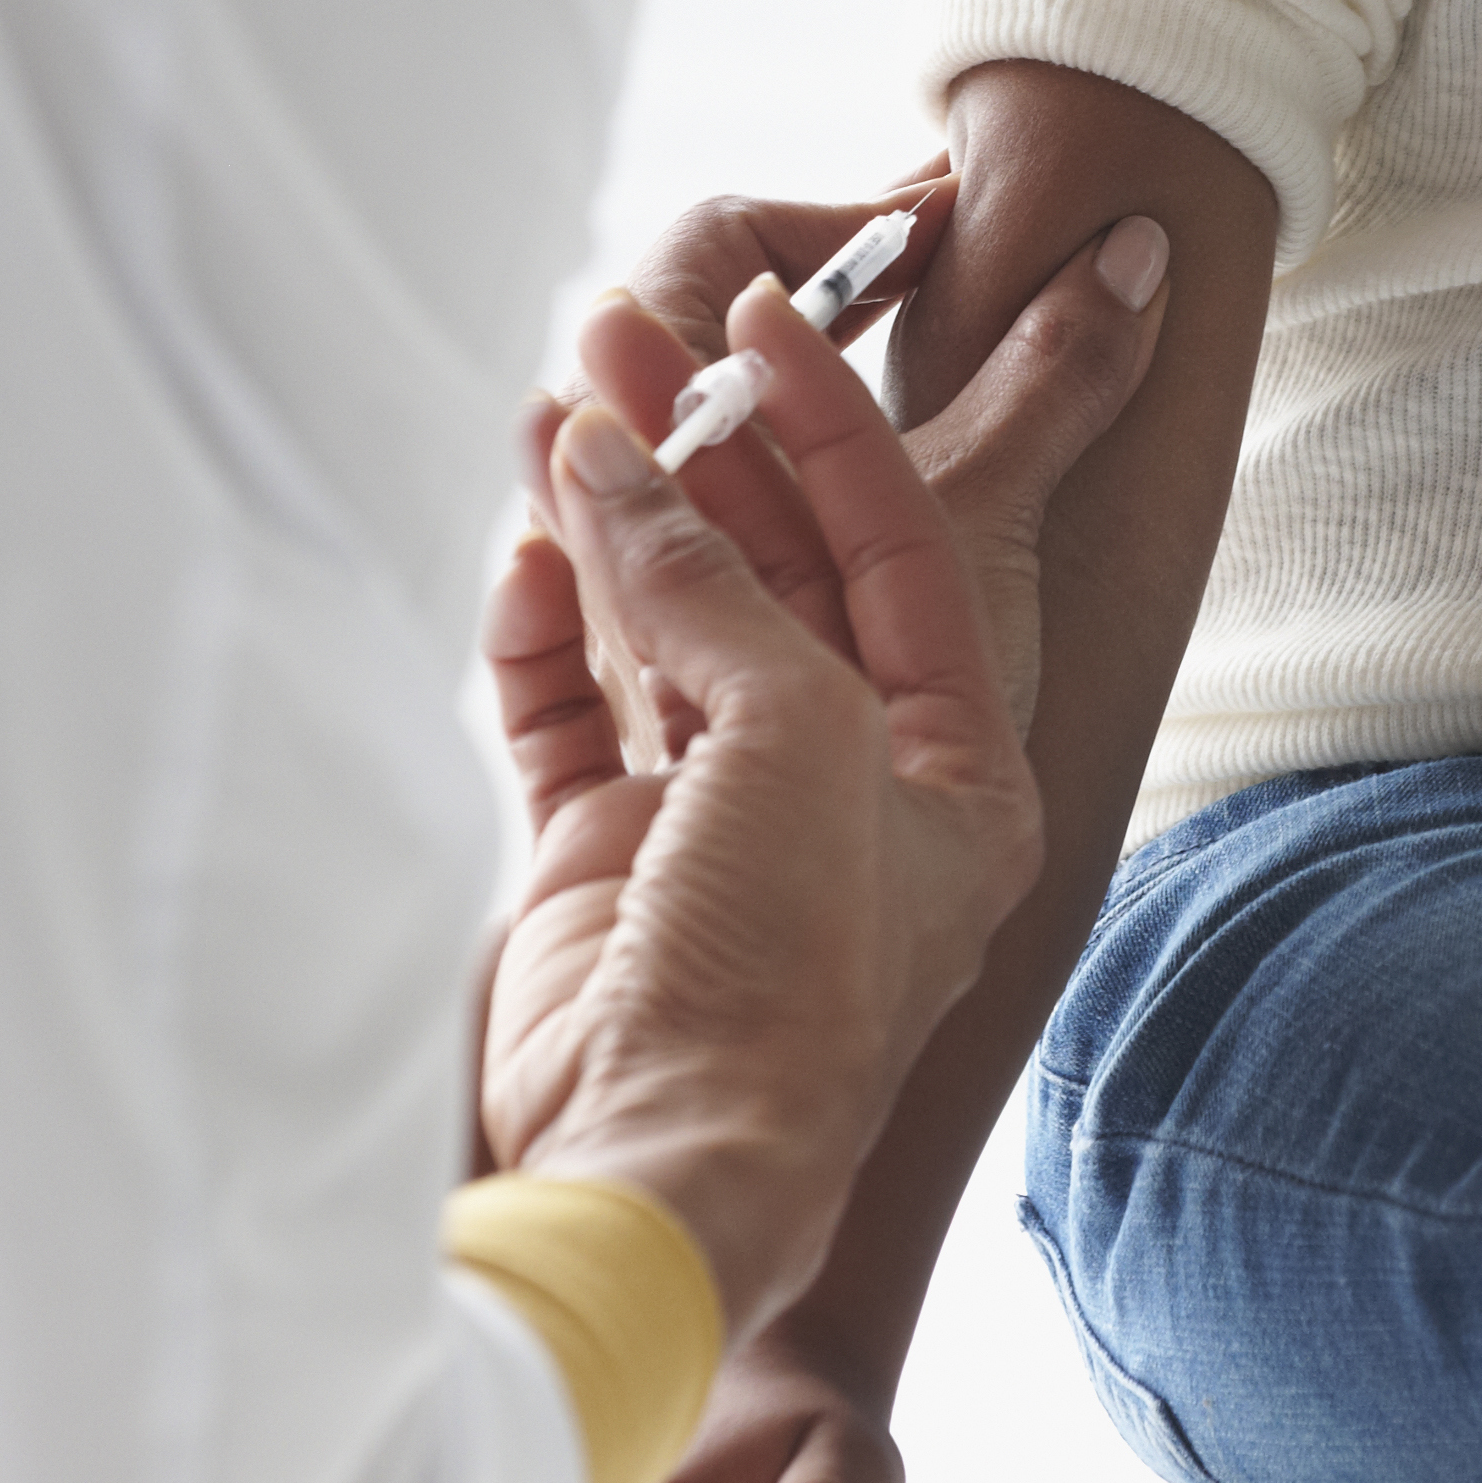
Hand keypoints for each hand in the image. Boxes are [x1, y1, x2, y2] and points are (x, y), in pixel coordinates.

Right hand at [472, 221, 1167, 1339]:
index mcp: (956, 775)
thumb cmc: (783, 976)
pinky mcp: (598, 865)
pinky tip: (525, 547)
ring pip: (660, 630)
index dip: (832, 422)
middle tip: (620, 335)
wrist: (651, 1169)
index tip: (766, 314)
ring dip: (607, 519)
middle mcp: (843, 793)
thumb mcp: (794, 740)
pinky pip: (569, 712)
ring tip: (550, 403)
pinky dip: (544, 630)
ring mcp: (712, 828)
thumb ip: (706, 587)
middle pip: (772, 577)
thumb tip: (618, 461)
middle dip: (700, 453)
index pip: (899, 547)